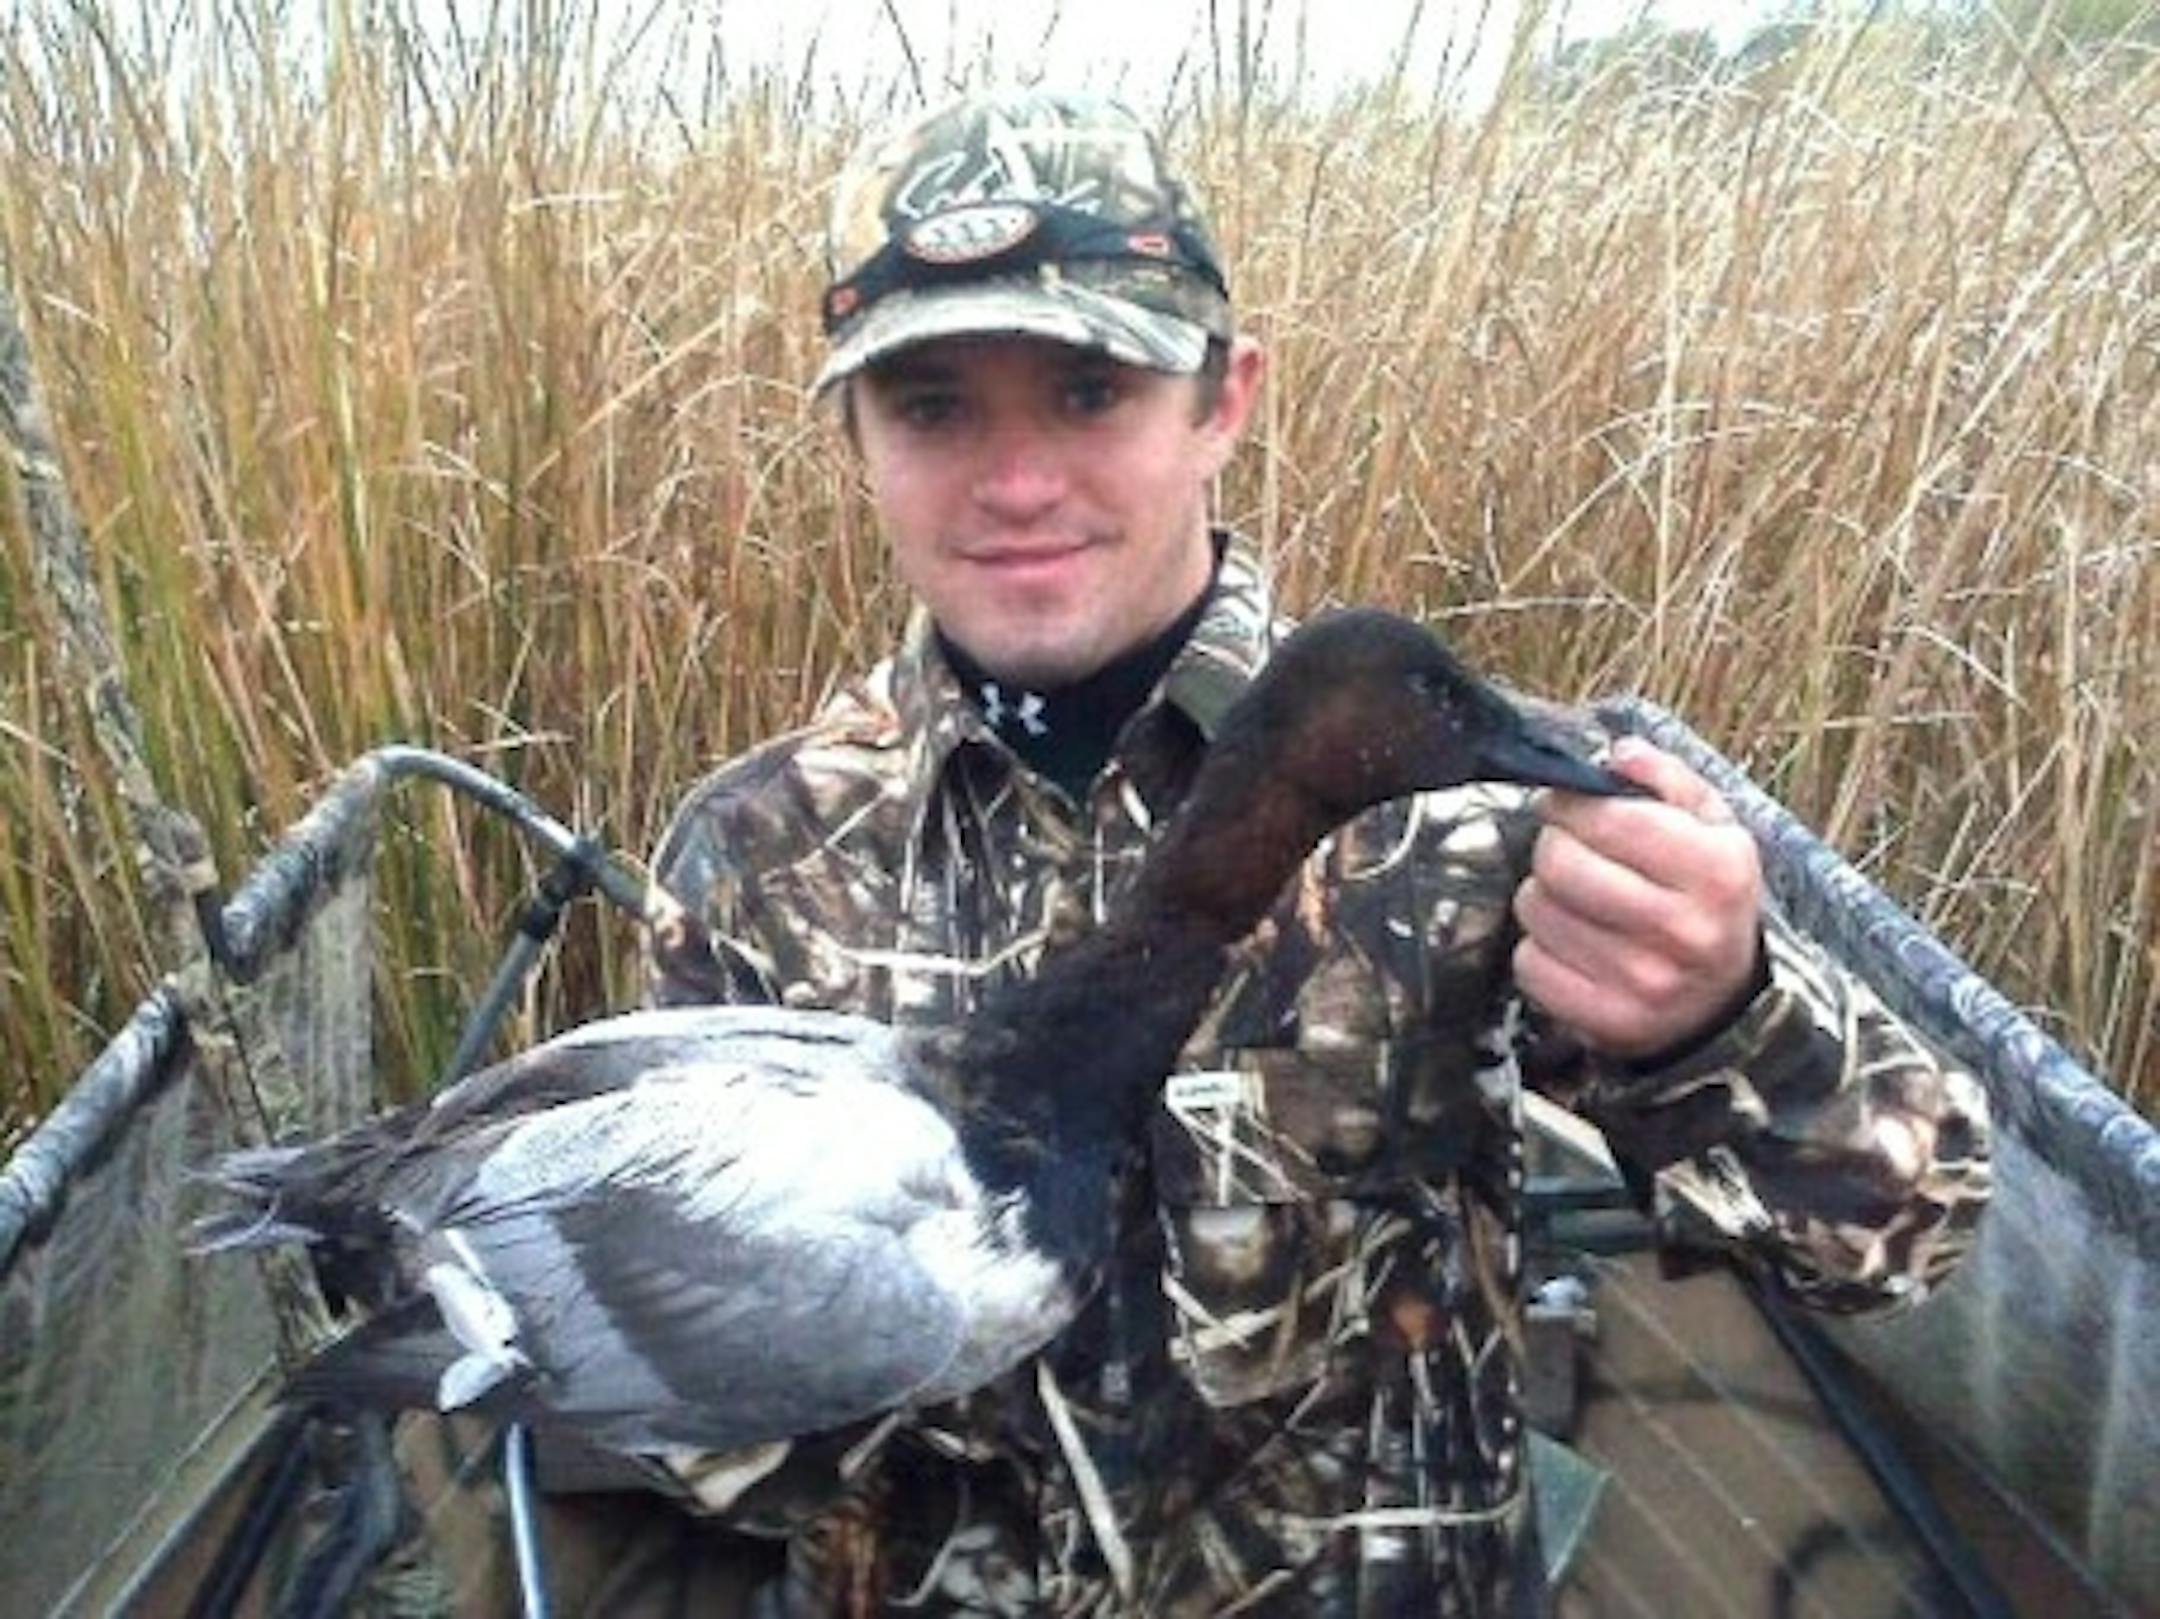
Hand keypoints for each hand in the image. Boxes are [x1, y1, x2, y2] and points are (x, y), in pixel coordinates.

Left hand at [1512, 736, 1764, 1059]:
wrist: (1723, 1002)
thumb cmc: (1704, 898)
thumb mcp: (1711, 829)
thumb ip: (1667, 780)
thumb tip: (1617, 754)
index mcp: (1717, 871)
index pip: (1610, 818)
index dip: (1570, 803)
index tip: (1564, 805)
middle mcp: (1686, 930)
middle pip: (1560, 864)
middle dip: (1552, 846)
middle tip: (1566, 850)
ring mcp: (1647, 983)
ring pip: (1536, 911)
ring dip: (1542, 897)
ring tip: (1575, 901)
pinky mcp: (1610, 1023)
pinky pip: (1530, 966)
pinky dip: (1538, 950)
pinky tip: (1572, 945)